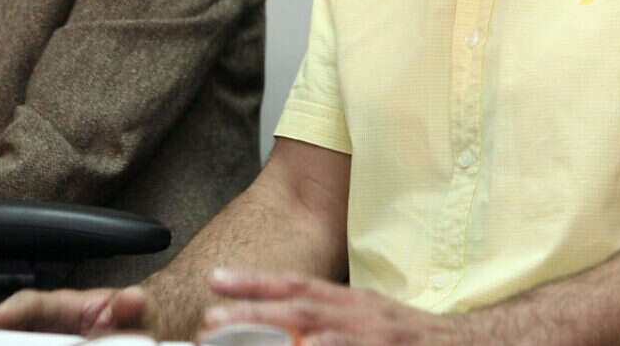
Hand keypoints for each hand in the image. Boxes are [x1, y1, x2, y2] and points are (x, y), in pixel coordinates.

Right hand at [0, 285, 146, 333]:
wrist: (141, 331)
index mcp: (68, 306)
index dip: (14, 310)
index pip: (33, 303)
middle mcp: (49, 324)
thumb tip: (131, 298)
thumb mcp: (141, 311)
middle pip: (11, 327)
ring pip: (16, 340)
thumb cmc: (137, 318)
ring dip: (3, 342)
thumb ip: (134, 306)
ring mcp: (45, 339)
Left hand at [204, 269, 461, 344]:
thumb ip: (328, 325)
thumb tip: (287, 332)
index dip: (255, 281)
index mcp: (352, 302)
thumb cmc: (410, 341)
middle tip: (208, 320)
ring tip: (237, 341)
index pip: (297, 284)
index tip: (215, 279)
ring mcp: (378, 337)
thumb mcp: (368, 324)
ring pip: (321, 335)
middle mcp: (362, 315)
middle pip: (300, 307)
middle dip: (252, 311)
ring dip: (279, 339)